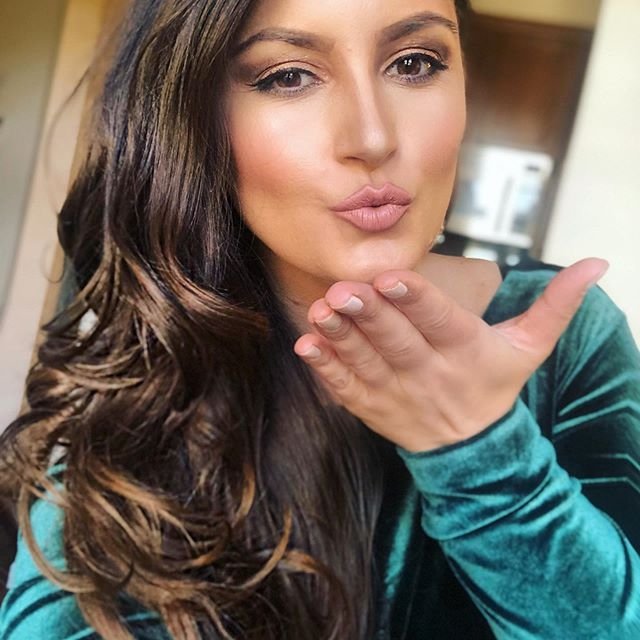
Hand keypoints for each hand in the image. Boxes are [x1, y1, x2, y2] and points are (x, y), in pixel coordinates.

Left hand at [294, 258, 608, 451]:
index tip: (391, 276)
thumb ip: (556, 305)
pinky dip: (325, 370)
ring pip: (365, 363)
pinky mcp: (372, 408)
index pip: (440, 322)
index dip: (416, 299)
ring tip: (319, 311)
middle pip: (396, 342)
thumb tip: (597, 263)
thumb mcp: (529, 348)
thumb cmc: (496, 386)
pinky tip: (305, 346)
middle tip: (343, 289)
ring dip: (339, 337)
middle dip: (369, 315)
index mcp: (466, 351)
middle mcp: (429, 373)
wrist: (472, 449)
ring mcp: (396, 395)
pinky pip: (346, 390)